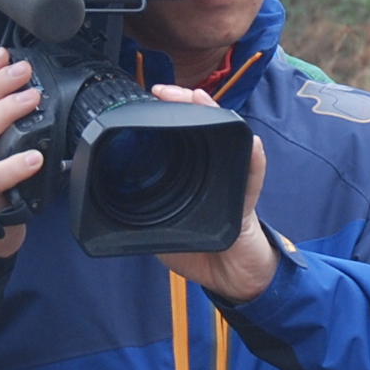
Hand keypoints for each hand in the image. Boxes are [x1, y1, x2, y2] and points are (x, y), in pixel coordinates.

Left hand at [149, 85, 277, 302]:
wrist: (232, 278)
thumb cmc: (202, 251)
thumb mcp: (162, 233)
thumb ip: (146, 217)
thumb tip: (116, 207)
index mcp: (192, 175)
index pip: (181, 134)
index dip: (168, 114)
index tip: (151, 97)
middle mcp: (214, 171)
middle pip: (204, 126)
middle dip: (187, 103)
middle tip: (166, 91)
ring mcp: (233, 181)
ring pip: (228, 140)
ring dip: (216, 116)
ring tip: (201, 99)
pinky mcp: (247, 201)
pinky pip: (252, 175)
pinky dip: (254, 158)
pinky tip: (250, 142)